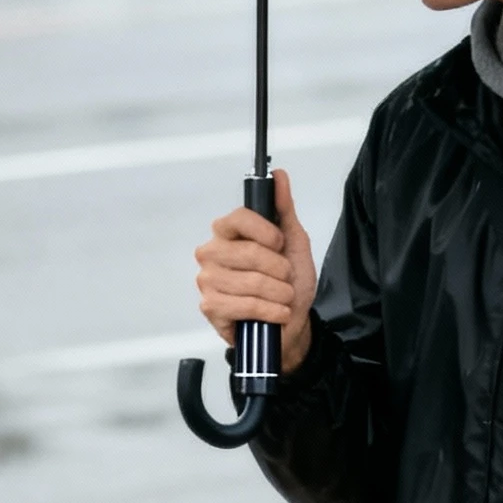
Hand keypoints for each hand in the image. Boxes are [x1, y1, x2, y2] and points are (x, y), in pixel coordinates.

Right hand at [195, 168, 316, 373]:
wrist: (293, 325)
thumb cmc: (289, 284)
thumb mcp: (293, 243)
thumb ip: (284, 209)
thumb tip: (280, 176)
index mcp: (228, 233)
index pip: (239, 218)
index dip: (266, 232)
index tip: (279, 244)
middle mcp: (212, 253)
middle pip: (250, 253)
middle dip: (279, 270)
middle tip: (284, 278)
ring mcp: (208, 280)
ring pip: (251, 282)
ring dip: (278, 293)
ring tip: (282, 297)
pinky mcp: (211, 307)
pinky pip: (245, 305)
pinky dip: (270, 311)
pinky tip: (276, 314)